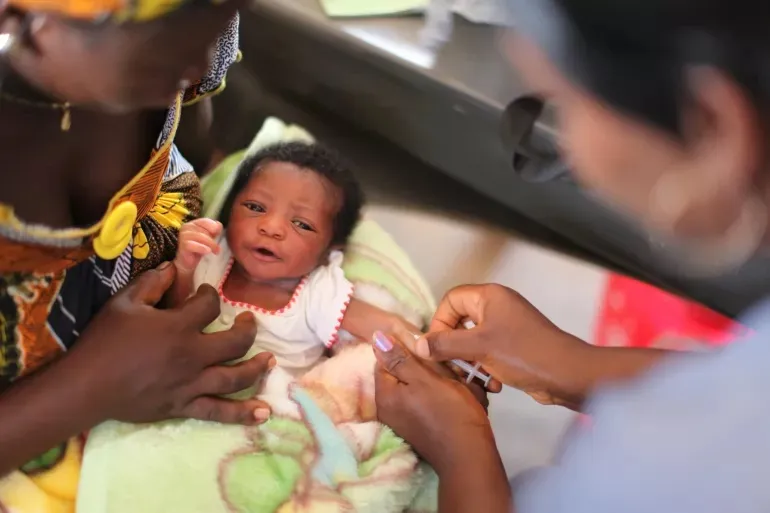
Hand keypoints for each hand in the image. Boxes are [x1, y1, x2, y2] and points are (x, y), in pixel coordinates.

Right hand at [65, 262, 273, 424]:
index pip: (210, 306)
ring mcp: (192, 384)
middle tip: (248, 321)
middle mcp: (193, 355)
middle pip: (236, 342)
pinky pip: (219, 411)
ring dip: (258, 368)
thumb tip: (173, 266)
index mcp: (179, 327)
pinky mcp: (185, 406)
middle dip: (248, 329)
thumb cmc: (104, 342)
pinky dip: (243, 413)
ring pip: (237, 377)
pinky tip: (264, 413)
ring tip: (270, 360)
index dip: (211, 296)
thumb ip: (151, 283)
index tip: (206, 295)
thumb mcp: (123, 303)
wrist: (86, 386)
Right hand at [175, 218, 221, 273]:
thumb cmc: (200, 249)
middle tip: (217, 248)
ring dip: (210, 244)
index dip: (214, 227)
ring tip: (216, 251)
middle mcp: (187, 227)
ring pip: (200, 237)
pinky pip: (193, 245)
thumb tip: (219, 225)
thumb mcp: (210, 238)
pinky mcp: (182, 245)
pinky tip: (207, 251)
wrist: (190, 263)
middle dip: (213, 239)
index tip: (218, 235)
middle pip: (204, 230)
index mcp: (194, 223)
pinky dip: (201, 248)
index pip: (206, 221)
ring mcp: (183, 235)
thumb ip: (214, 230)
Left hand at [373, 331, 496, 473]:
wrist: (470, 455)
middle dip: (423, 367)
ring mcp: (403, 420)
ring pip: (416, 386)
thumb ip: (399, 359)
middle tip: (447, 366)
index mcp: (385, 396)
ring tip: (455, 380)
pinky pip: (424, 401)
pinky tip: (455, 394)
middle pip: (401, 374)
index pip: (386, 360)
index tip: (429, 349)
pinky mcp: (419, 427)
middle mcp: (388, 410)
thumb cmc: (449, 413)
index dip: (407, 350)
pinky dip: (438, 394)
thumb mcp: (425, 380)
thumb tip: (375, 337)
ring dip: (435, 380)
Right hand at [417, 284, 591, 409]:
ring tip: (475, 378)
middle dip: (454, 347)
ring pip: (473, 342)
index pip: (450, 300)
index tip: (437, 347)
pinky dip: (486, 369)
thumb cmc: (522, 353)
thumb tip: (417, 344)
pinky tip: (493, 385)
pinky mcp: (515, 347)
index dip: (440, 322)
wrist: (567, 374)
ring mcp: (508, 327)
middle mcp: (498, 306)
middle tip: (453, 366)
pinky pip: (489, 354)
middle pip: (460, 322)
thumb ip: (444, 344)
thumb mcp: (478, 347)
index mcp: (489, 296)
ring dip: (470, 362)